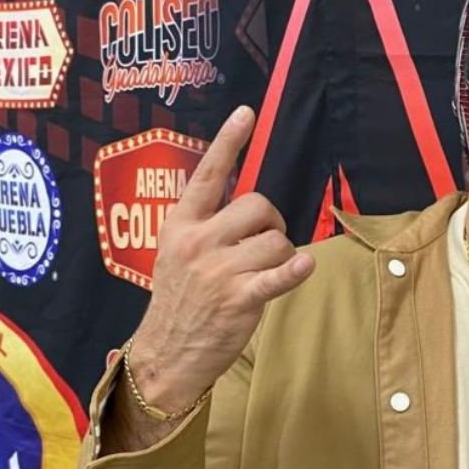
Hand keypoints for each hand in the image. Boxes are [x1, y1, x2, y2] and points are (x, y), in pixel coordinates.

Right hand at [126, 106, 315, 413]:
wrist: (166, 355)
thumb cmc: (179, 302)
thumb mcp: (177, 254)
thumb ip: (205, 226)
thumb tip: (244, 204)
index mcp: (180, 226)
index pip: (206, 175)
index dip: (228, 142)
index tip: (246, 113)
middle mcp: (198, 242)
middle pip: (258, 205)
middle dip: (272, 223)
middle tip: (264, 246)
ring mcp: (218, 270)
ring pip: (276, 240)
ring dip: (282, 255)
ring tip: (265, 273)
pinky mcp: (239, 298)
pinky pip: (280, 273)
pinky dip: (296, 270)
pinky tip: (302, 268)